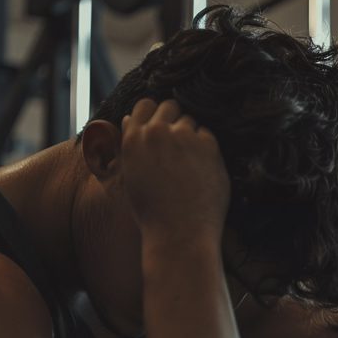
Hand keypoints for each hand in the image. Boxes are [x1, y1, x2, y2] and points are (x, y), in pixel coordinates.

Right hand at [120, 99, 229, 240]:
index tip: (161, 128)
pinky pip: (208, 135)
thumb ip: (131, 145)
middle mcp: (157, 132)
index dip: (155, 114)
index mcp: (133, 139)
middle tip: (179, 146)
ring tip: (189, 165)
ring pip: (191, 121)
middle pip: (170, 106)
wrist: (180, 232)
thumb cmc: (153, 212)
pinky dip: (206, 148)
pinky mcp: (208, 146)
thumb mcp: (131, 176)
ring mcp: (184, 137)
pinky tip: (202, 170)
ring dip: (191, 135)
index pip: (145, 104)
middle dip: (175, 120)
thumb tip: (129, 119)